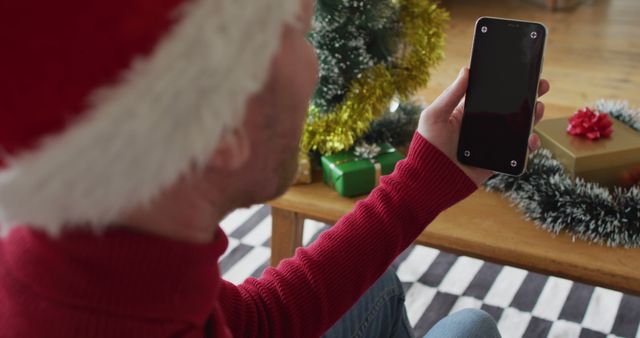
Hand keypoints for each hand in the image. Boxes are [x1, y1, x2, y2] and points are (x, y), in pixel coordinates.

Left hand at [417, 67, 549, 185]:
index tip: (523, 71)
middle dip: (528, 96)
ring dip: (533, 117)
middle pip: (511, 108)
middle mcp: (483, 125)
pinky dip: (529, 144)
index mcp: (468, 111)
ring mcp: (492, 142)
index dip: (508, 83)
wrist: (430, 179)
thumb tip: (466, 70)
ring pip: (519, 127)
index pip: (493, 94)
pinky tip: (531, 138)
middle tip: (540, 85)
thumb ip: (450, 94)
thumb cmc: (427, 146)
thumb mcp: (434, 115)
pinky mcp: (498, 160)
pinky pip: (519, 151)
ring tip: (538, 109)